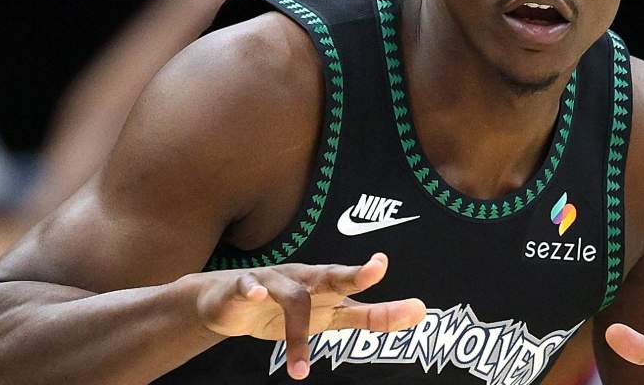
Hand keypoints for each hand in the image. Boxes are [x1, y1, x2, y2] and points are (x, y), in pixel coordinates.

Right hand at [191, 252, 424, 379]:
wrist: (226, 302)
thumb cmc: (285, 308)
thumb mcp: (329, 316)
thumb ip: (369, 316)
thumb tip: (417, 311)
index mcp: (326, 286)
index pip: (356, 287)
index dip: (376, 283)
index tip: (400, 282)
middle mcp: (305, 279)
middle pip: (332, 276)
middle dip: (354, 274)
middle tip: (376, 271)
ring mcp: (274, 280)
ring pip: (293, 299)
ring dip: (298, 336)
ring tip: (301, 372)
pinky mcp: (243, 286)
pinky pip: (250, 284)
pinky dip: (253, 289)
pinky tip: (257, 296)